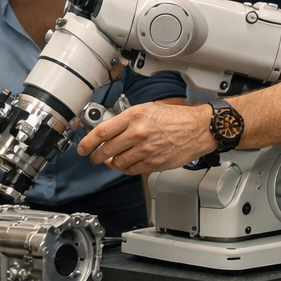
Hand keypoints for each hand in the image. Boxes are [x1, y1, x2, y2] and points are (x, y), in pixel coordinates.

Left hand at [76, 102, 214, 174]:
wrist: (198, 128)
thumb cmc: (176, 118)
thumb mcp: (148, 109)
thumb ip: (128, 119)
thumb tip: (110, 130)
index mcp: (134, 116)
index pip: (102, 132)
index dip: (88, 142)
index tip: (83, 148)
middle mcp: (138, 133)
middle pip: (107, 150)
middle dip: (97, 156)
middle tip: (94, 157)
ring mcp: (146, 150)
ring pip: (118, 163)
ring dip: (112, 164)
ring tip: (113, 161)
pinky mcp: (154, 163)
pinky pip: (132, 170)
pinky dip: (127, 169)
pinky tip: (128, 164)